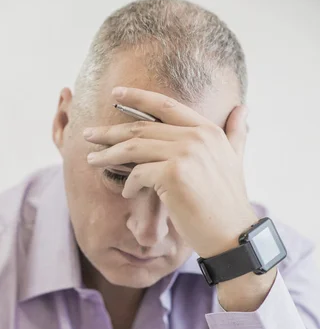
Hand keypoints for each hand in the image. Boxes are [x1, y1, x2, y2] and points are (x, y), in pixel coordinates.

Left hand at [84, 86, 257, 257]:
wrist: (232, 235)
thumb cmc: (228, 204)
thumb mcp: (234, 160)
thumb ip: (235, 133)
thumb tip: (241, 108)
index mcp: (207, 130)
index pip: (166, 104)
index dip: (138, 97)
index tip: (116, 93)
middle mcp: (196, 137)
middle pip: (142, 127)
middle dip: (111, 131)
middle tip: (88, 134)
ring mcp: (184, 154)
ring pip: (134, 147)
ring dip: (108, 154)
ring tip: (91, 160)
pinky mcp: (173, 175)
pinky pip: (138, 174)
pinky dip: (128, 184)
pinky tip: (127, 192)